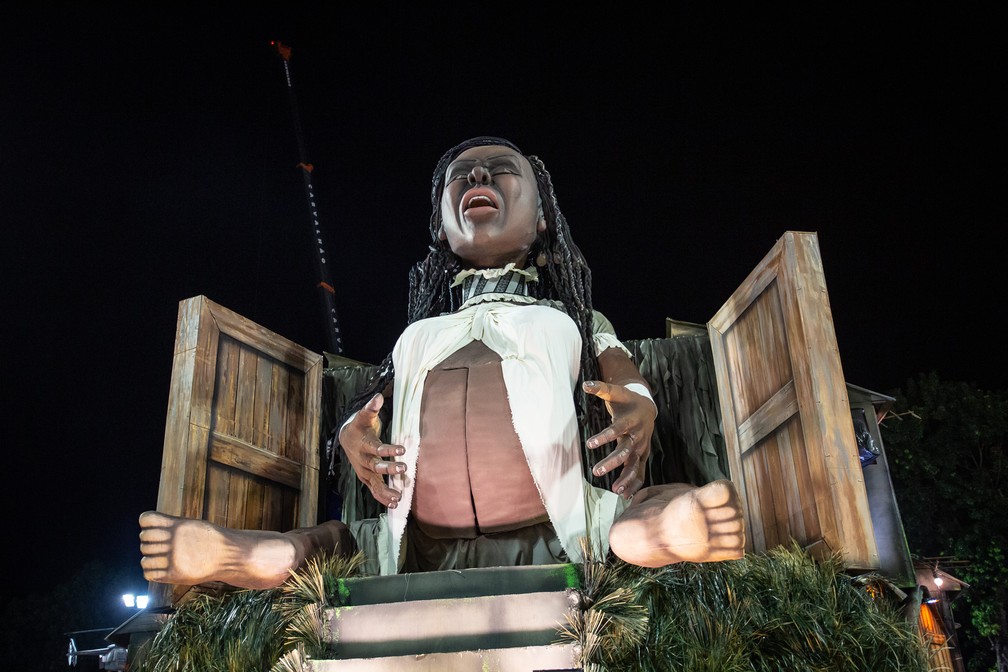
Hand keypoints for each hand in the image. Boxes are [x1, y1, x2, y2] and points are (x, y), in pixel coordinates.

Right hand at [337, 393, 404, 507]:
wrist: (346, 439)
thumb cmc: (360, 427)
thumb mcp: (364, 416)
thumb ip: (371, 408)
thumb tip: (378, 397)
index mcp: (364, 444)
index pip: (376, 447)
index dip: (388, 449)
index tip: (402, 449)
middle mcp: (362, 460)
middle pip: (375, 466)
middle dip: (389, 469)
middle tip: (403, 469)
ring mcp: (363, 471)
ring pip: (374, 482)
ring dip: (385, 490)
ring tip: (398, 497)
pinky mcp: (366, 478)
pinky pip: (374, 490)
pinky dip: (382, 497)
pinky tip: (393, 503)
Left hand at [582, 380, 655, 498]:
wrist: (647, 408)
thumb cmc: (626, 401)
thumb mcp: (615, 391)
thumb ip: (601, 388)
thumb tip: (585, 384)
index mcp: (631, 421)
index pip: (617, 430)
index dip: (604, 436)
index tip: (590, 443)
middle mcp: (638, 436)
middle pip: (626, 451)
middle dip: (612, 462)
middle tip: (596, 471)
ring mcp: (642, 448)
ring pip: (635, 465)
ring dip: (626, 478)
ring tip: (614, 490)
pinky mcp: (643, 456)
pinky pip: (641, 472)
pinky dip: (635, 484)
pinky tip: (626, 496)